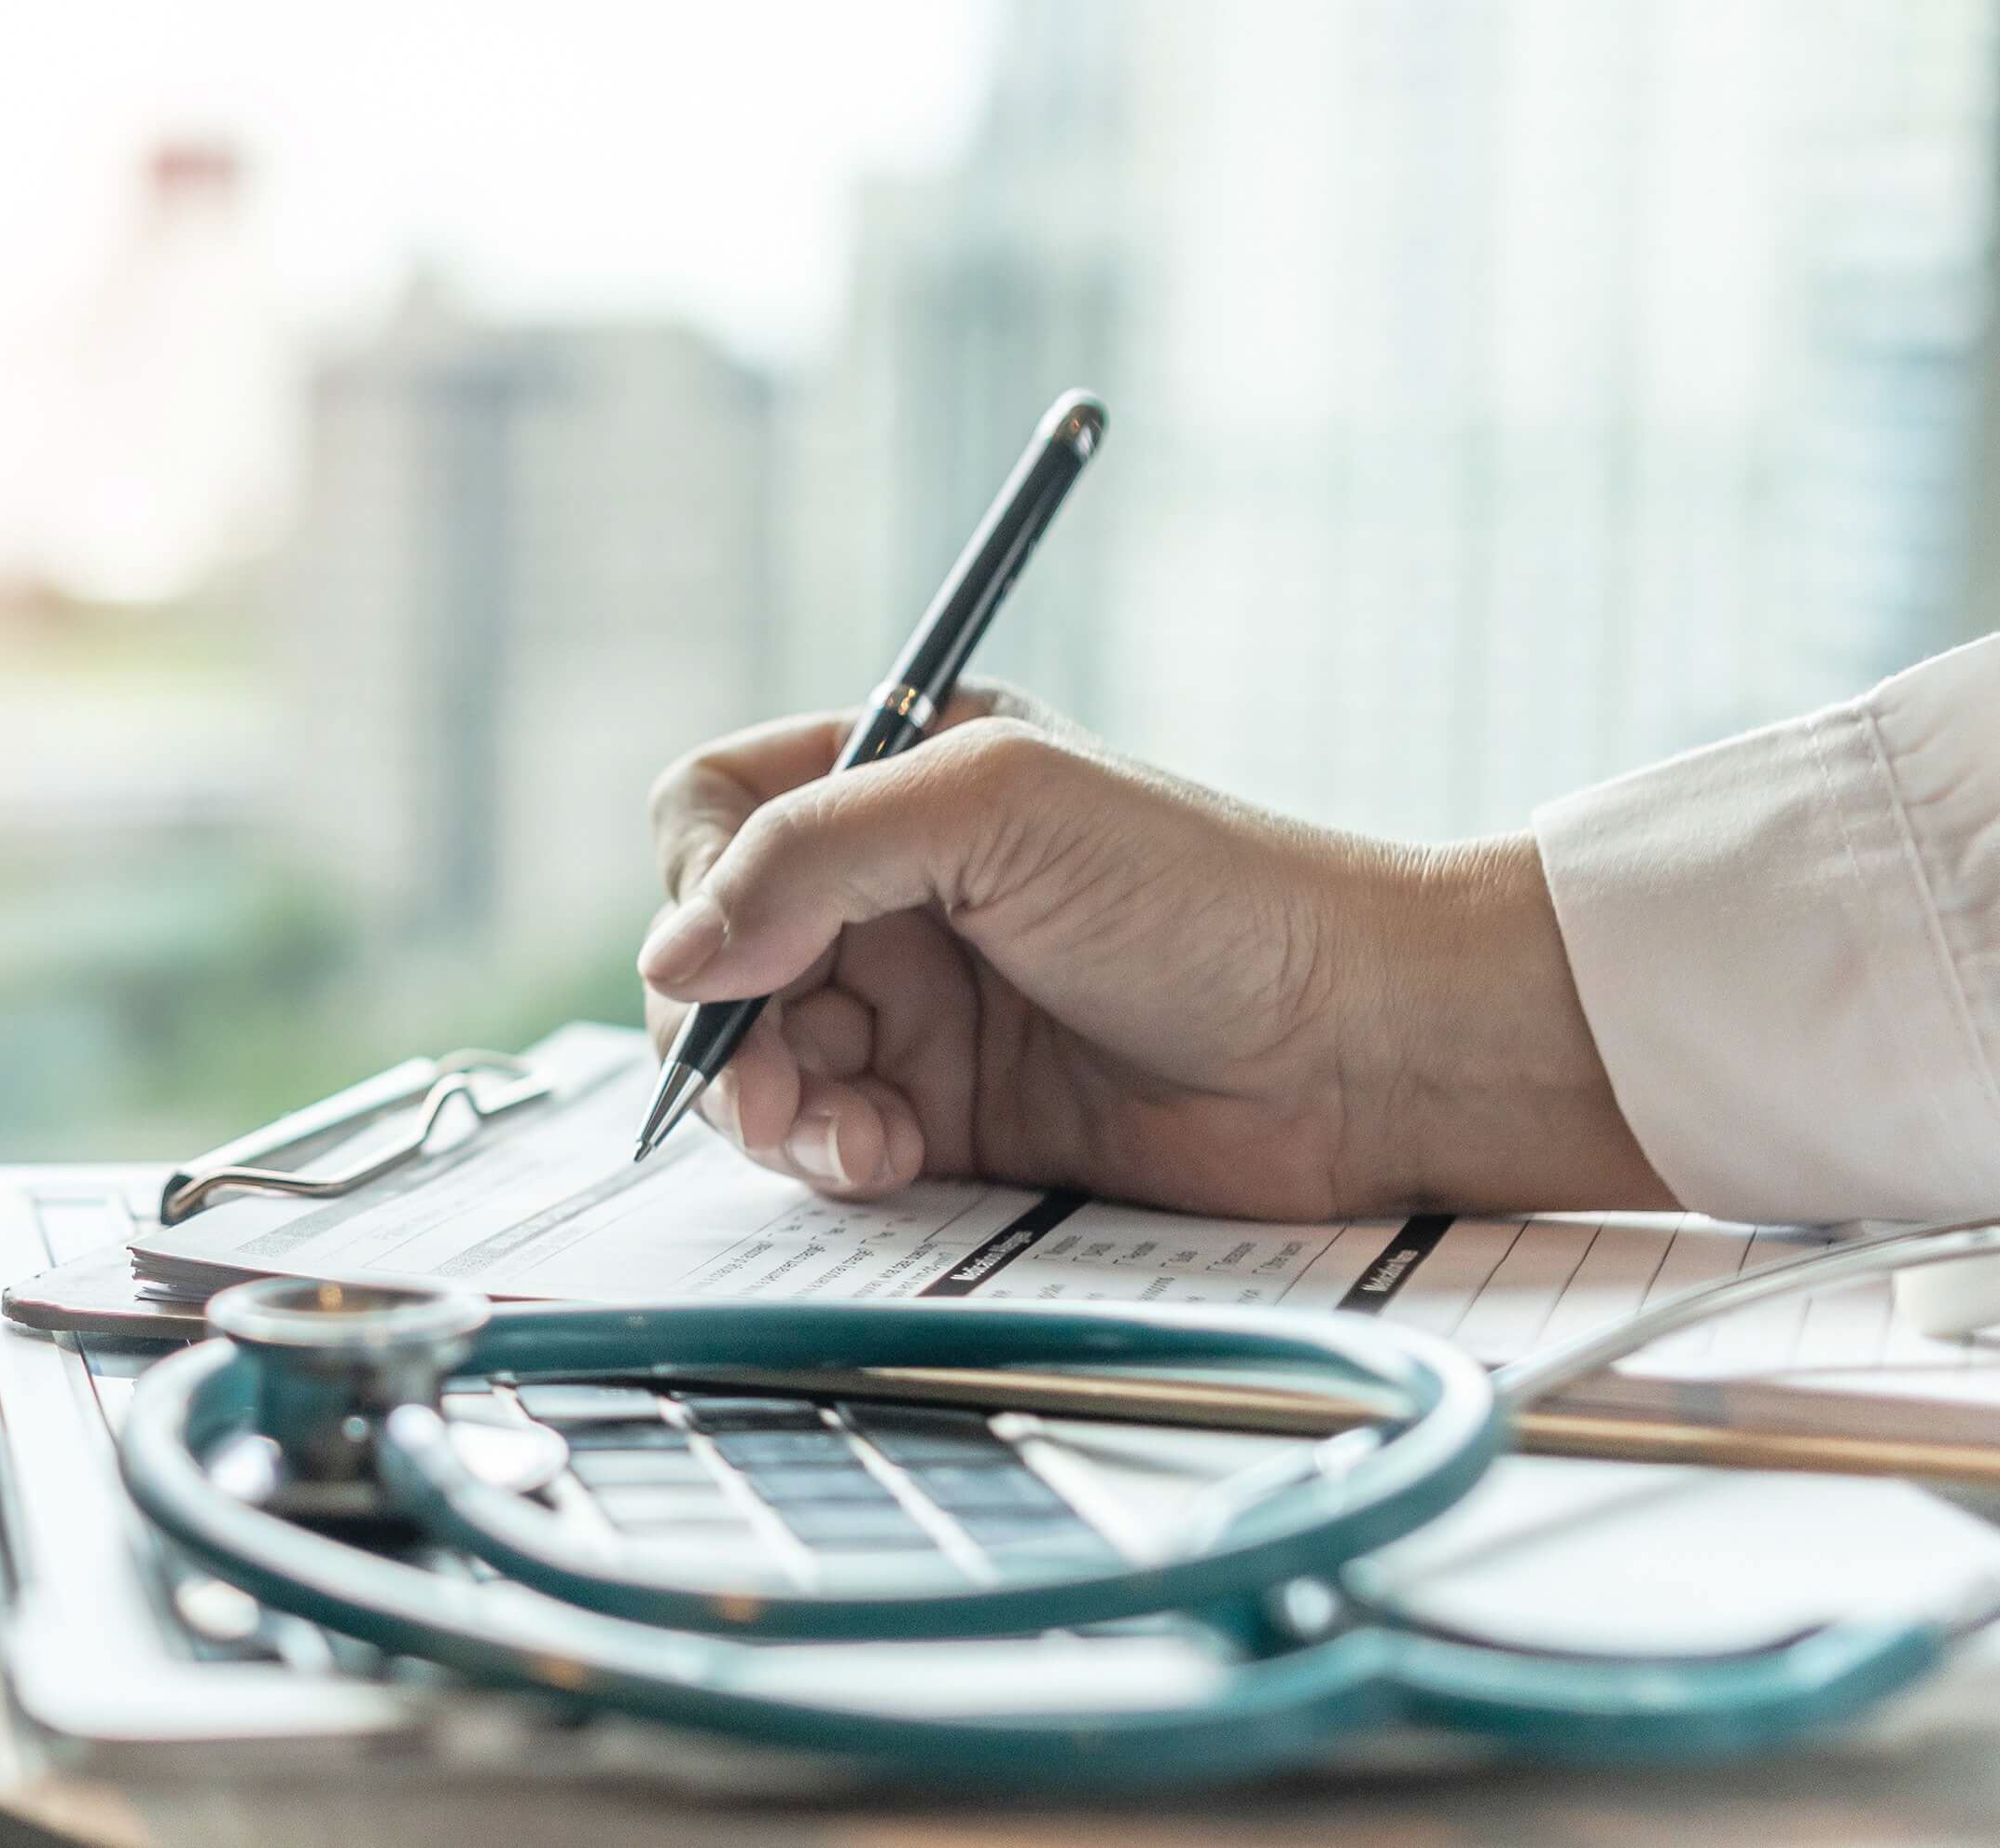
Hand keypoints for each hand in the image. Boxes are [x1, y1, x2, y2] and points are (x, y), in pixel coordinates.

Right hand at [638, 688, 1672, 1217]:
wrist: (1360, 1052)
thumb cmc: (1210, 894)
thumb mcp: (994, 811)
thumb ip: (811, 854)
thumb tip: (672, 959)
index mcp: (898, 777)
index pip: (714, 814)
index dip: (698, 884)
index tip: (724, 957)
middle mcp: (893, 890)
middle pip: (716, 954)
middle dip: (726, 1023)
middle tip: (774, 1079)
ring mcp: (918, 1009)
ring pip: (758, 1059)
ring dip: (775, 1103)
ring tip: (852, 1134)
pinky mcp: (949, 1119)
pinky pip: (827, 1140)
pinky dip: (832, 1154)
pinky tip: (892, 1158)